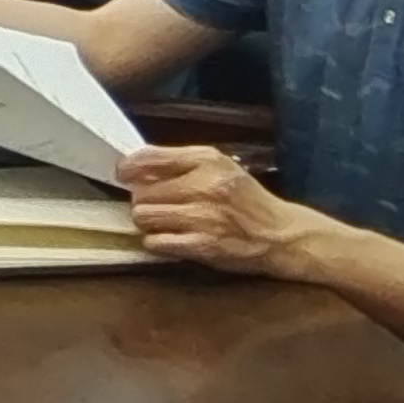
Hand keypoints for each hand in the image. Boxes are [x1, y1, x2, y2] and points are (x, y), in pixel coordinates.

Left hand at [119, 146, 322, 276]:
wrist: (280, 234)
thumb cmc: (246, 200)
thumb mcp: (220, 167)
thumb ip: (180, 162)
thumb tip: (133, 165)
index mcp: (207, 160)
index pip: (149, 157)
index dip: (128, 167)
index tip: (123, 174)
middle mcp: (205, 186)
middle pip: (141, 191)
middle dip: (143, 199)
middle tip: (157, 204)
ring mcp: (203, 217)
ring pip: (143, 216)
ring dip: (148, 221)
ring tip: (164, 222)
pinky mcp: (202, 246)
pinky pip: (155, 242)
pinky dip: (157, 242)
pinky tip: (171, 239)